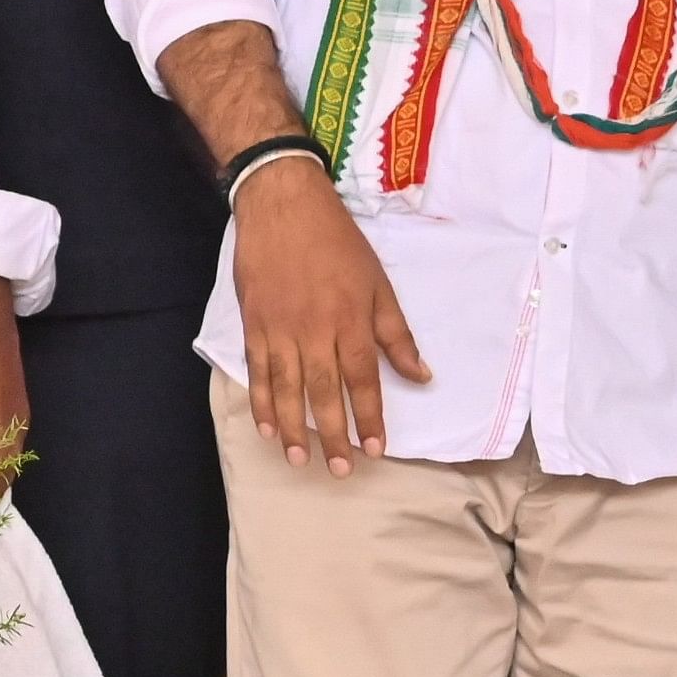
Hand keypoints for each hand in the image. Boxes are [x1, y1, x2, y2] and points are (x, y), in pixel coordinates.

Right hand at [233, 159, 426, 473]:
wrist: (284, 206)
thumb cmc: (338, 243)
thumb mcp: (379, 282)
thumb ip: (396, 333)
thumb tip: (421, 375)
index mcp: (352, 319)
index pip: (364, 378)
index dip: (371, 416)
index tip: (376, 449)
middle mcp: (316, 330)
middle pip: (326, 392)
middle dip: (334, 435)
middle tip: (341, 470)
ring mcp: (281, 329)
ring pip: (288, 389)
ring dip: (294, 427)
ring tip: (301, 459)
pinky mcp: (255, 325)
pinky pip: (258, 372)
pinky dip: (262, 402)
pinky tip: (269, 428)